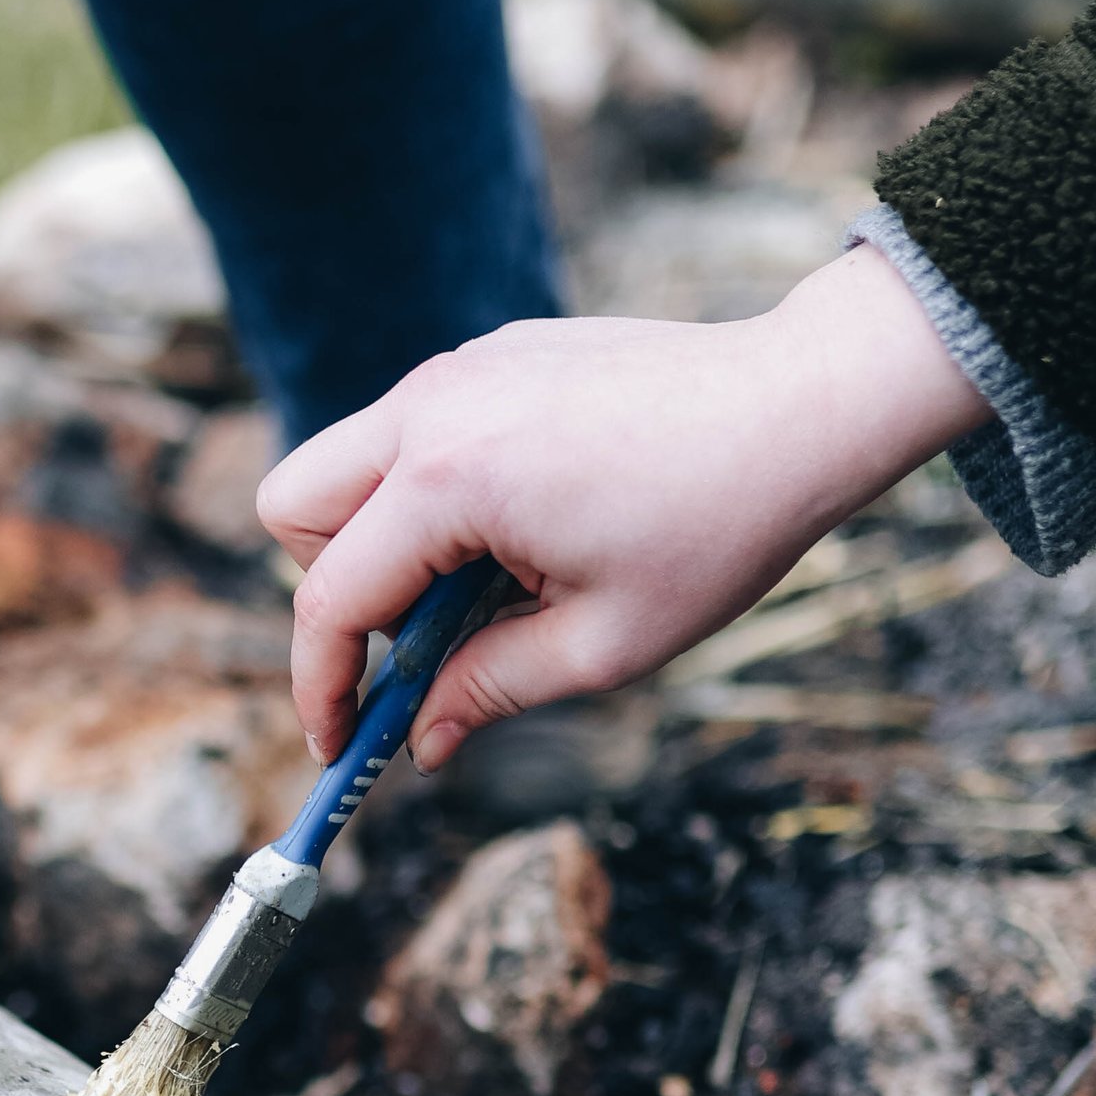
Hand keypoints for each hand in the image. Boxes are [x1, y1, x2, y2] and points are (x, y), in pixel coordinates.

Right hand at [257, 243, 990, 771]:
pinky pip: (414, 432)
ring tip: (493, 582)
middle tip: (420, 640)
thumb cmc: (716, 528)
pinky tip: (533, 521)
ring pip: (348, 462)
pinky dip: (433, 491)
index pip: (331, 598)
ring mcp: (459, 369)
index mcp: (450, 482)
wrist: (800, 404)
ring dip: (385, 539)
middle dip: (332, 590)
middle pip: (295, 508)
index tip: (338, 741)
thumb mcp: (603, 645)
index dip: (322, 687)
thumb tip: (421, 740)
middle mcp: (433, 409)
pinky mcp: (492, 354)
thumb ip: (488, 690)